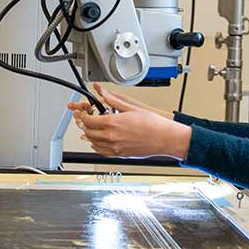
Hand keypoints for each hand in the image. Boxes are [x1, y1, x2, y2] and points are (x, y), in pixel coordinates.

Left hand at [69, 87, 191, 159]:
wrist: (164, 138)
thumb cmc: (153, 124)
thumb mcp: (131, 107)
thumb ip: (113, 101)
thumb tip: (103, 94)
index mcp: (113, 123)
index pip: (89, 120)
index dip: (83, 116)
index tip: (83, 113)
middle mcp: (112, 136)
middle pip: (89, 132)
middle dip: (84, 125)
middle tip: (85, 120)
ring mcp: (115, 147)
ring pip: (93, 143)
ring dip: (89, 136)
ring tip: (90, 130)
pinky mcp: (120, 154)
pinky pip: (102, 152)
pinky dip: (96, 146)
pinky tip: (98, 142)